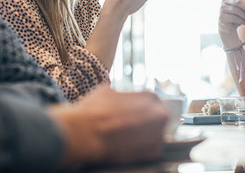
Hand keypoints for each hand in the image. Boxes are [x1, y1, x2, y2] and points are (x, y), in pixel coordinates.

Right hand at [47, 86, 168, 168]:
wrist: (84, 134)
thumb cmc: (93, 111)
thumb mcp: (109, 91)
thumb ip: (124, 95)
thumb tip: (123, 99)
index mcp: (149, 97)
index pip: (154, 100)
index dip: (144, 106)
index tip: (137, 111)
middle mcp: (158, 114)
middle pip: (159, 117)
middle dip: (149, 120)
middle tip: (134, 124)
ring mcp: (157, 134)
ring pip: (158, 133)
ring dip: (147, 133)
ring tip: (129, 135)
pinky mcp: (151, 153)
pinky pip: (152, 148)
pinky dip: (143, 148)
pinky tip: (129, 145)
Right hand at [218, 0, 244, 45]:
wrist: (228, 28)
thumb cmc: (236, 17)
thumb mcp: (243, 10)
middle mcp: (225, 1)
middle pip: (238, 1)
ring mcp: (222, 9)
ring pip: (236, 10)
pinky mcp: (222, 17)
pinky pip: (234, 17)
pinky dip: (241, 21)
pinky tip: (243, 23)